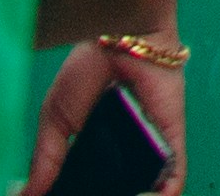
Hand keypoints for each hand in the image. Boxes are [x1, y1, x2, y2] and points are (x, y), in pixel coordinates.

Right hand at [22, 38, 183, 192]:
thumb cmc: (87, 71)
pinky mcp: (173, 142)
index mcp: (98, 147)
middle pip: (117, 190)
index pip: (89, 185)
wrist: (120, 38)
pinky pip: (174, 180)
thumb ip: (45, 161)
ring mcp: (151, 149)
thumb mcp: (56, 120)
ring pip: (146, 189)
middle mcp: (126, 151)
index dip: (77, 194)